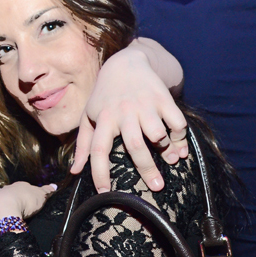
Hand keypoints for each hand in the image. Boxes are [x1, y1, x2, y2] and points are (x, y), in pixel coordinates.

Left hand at [0, 182, 56, 226]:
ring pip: (0, 204)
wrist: (4, 208)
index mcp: (18, 186)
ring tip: (10, 220)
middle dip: (14, 202)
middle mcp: (5, 191)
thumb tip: (54, 186)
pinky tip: (0, 225)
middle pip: (10, 196)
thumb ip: (46, 191)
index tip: (29, 202)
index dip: (26, 195)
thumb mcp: (40, 195)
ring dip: (4, 210)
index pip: (23, 189)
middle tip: (20, 212)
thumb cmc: (25, 200)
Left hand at [72, 38, 187, 192]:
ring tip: (171, 159)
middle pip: (135, 146)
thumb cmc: (104, 96)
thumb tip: (75, 172)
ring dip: (167, 150)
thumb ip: (83, 145)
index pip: (98, 150)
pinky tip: (180, 146)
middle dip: (147, 169)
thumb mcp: (88, 117)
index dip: (100, 173)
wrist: (126, 63)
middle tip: (157, 187)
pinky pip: (177, 122)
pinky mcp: (162, 98)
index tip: (105, 193)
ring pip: (158, 134)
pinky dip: (181, 137)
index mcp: (103, 119)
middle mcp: (123, 112)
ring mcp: (144, 104)